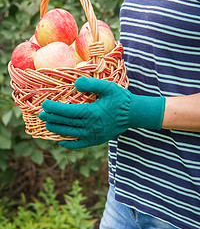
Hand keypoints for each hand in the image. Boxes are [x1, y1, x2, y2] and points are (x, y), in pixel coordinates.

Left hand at [39, 76, 164, 147]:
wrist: (134, 114)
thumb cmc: (121, 99)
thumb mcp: (108, 87)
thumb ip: (91, 84)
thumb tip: (75, 83)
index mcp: (91, 113)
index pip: (67, 111)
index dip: (54, 108)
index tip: (44, 105)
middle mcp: (90, 126)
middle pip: (66, 123)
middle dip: (52, 118)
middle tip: (41, 115)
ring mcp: (93, 135)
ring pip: (70, 134)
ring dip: (57, 130)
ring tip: (48, 125)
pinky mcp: (97, 140)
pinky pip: (80, 144)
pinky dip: (69, 144)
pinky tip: (61, 142)